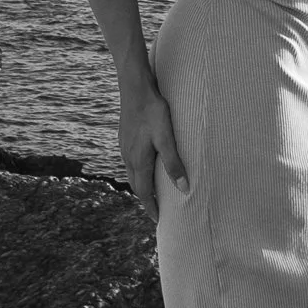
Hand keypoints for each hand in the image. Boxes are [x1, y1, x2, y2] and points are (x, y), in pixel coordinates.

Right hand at [118, 75, 186, 215]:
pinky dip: (138, 172)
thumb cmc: (153, 111)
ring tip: (151, 192)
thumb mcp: (167, 138)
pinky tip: (144, 165)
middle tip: (156, 210)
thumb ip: (174, 163)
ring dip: (141, 186)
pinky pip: (130, 162)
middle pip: (136, 185)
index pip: (144, 192)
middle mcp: (128, 157)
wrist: (134, 88)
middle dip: (145, 200)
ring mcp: (124, 147)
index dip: (151, 207)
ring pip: (132, 174)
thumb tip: (183, 189)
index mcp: (139, 160)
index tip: (157, 219)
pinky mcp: (124, 138)